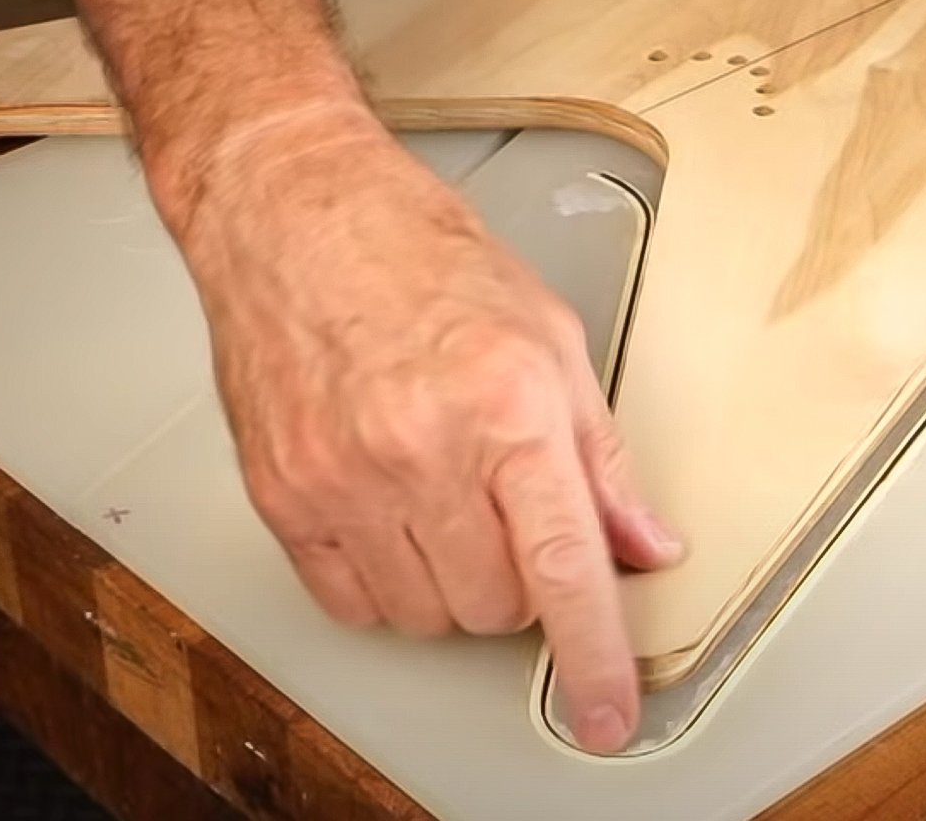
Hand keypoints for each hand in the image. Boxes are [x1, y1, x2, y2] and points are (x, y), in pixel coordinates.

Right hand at [176, 104, 682, 754]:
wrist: (294, 214)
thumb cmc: (419, 256)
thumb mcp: (549, 337)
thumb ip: (601, 455)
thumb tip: (643, 542)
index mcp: (505, 406)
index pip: (565, 568)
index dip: (594, 656)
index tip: (606, 712)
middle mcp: (421, 451)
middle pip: (496, 607)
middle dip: (520, 581)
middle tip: (507, 509)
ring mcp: (342, 480)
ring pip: (426, 616)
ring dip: (453, 586)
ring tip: (445, 496)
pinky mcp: (282, 496)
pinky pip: (351, 602)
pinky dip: (386, 583)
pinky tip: (391, 515)